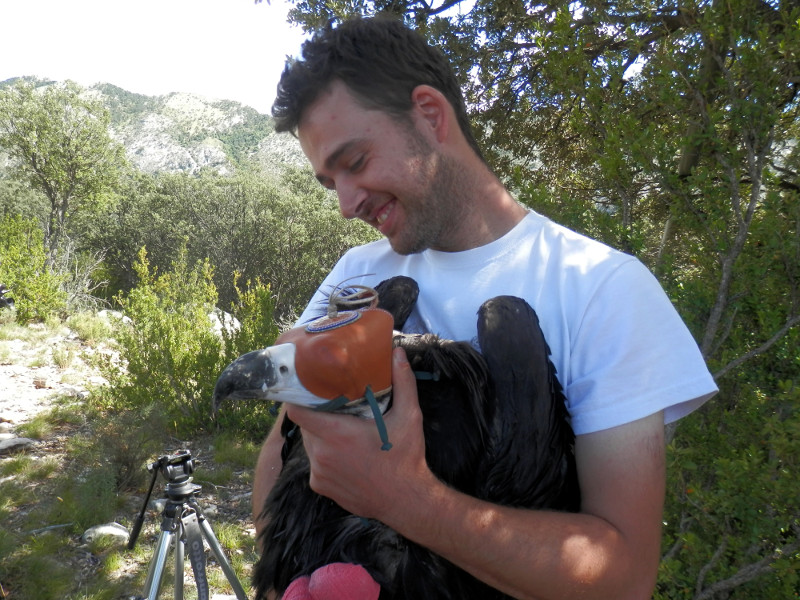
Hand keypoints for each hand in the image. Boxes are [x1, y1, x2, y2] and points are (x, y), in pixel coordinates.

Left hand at [285, 347, 436, 520]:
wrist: (406, 501)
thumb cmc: (406, 458)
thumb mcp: (409, 417)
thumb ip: (403, 383)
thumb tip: (397, 354)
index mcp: (337, 434)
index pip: (296, 412)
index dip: (298, 398)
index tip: (309, 389)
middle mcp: (321, 454)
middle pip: (305, 425)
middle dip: (316, 415)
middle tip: (335, 408)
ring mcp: (319, 473)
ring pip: (310, 444)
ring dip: (321, 436)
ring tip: (343, 431)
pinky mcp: (320, 486)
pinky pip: (315, 464)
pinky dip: (325, 456)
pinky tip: (346, 455)